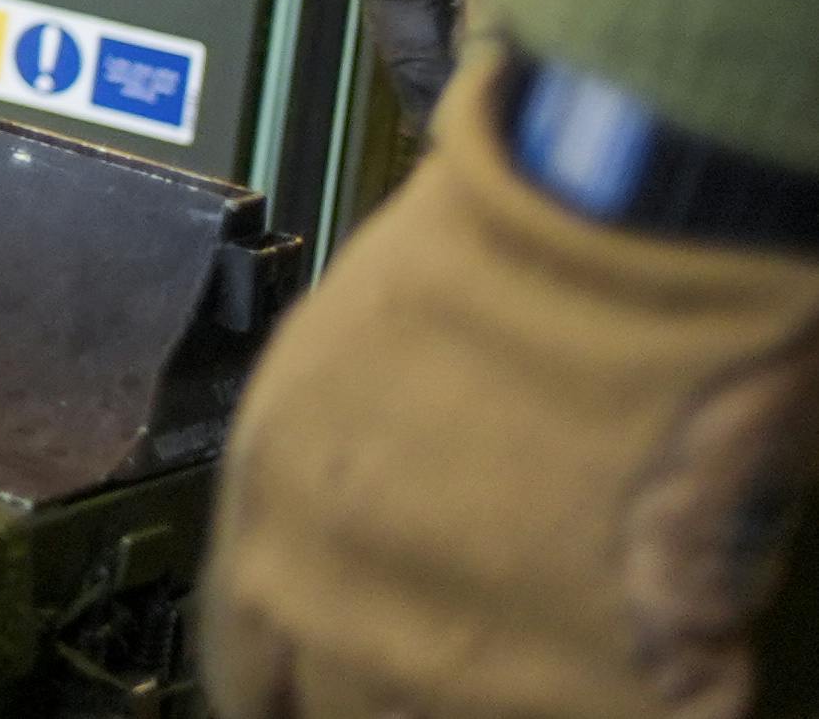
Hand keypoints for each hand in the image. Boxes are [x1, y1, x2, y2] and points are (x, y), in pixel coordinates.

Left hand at [205, 80, 818, 718]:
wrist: (615, 239)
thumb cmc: (487, 268)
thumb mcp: (331, 379)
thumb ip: (328, 495)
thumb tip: (362, 551)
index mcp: (267, 531)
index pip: (248, 673)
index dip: (298, 681)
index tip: (330, 680)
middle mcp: (345, 615)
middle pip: (351, 716)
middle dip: (405, 692)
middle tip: (475, 650)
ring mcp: (473, 672)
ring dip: (521, 694)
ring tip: (570, 622)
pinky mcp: (606, 693)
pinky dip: (653, 693)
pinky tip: (662, 633)